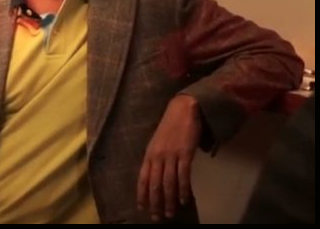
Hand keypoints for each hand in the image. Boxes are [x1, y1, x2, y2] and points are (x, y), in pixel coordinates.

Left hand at [137, 95, 200, 220]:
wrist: (183, 109)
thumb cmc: (171, 126)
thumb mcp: (158, 143)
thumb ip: (156, 159)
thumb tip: (158, 178)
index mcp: (149, 154)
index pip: (142, 178)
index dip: (142, 194)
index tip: (142, 208)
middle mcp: (157, 155)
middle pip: (155, 183)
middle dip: (155, 202)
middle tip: (157, 217)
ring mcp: (171, 154)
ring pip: (168, 182)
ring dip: (169, 200)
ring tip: (170, 213)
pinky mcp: (185, 152)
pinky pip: (183, 174)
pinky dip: (183, 189)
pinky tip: (184, 199)